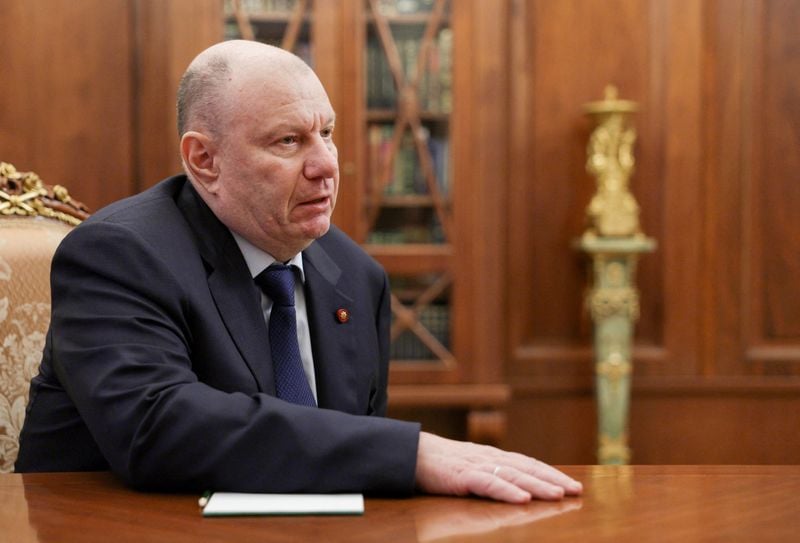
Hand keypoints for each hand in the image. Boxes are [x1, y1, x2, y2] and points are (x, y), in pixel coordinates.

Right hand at [414, 432, 582, 503]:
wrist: (411, 453)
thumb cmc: (441, 463)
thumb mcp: (471, 466)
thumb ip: (492, 473)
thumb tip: (516, 485)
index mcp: (492, 456)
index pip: (528, 463)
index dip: (551, 473)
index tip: (571, 484)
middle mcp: (489, 458)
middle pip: (527, 468)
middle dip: (552, 479)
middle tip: (575, 490)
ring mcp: (476, 466)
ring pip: (513, 475)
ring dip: (537, 485)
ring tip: (557, 494)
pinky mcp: (462, 476)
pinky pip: (488, 484)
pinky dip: (507, 491)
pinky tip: (522, 498)